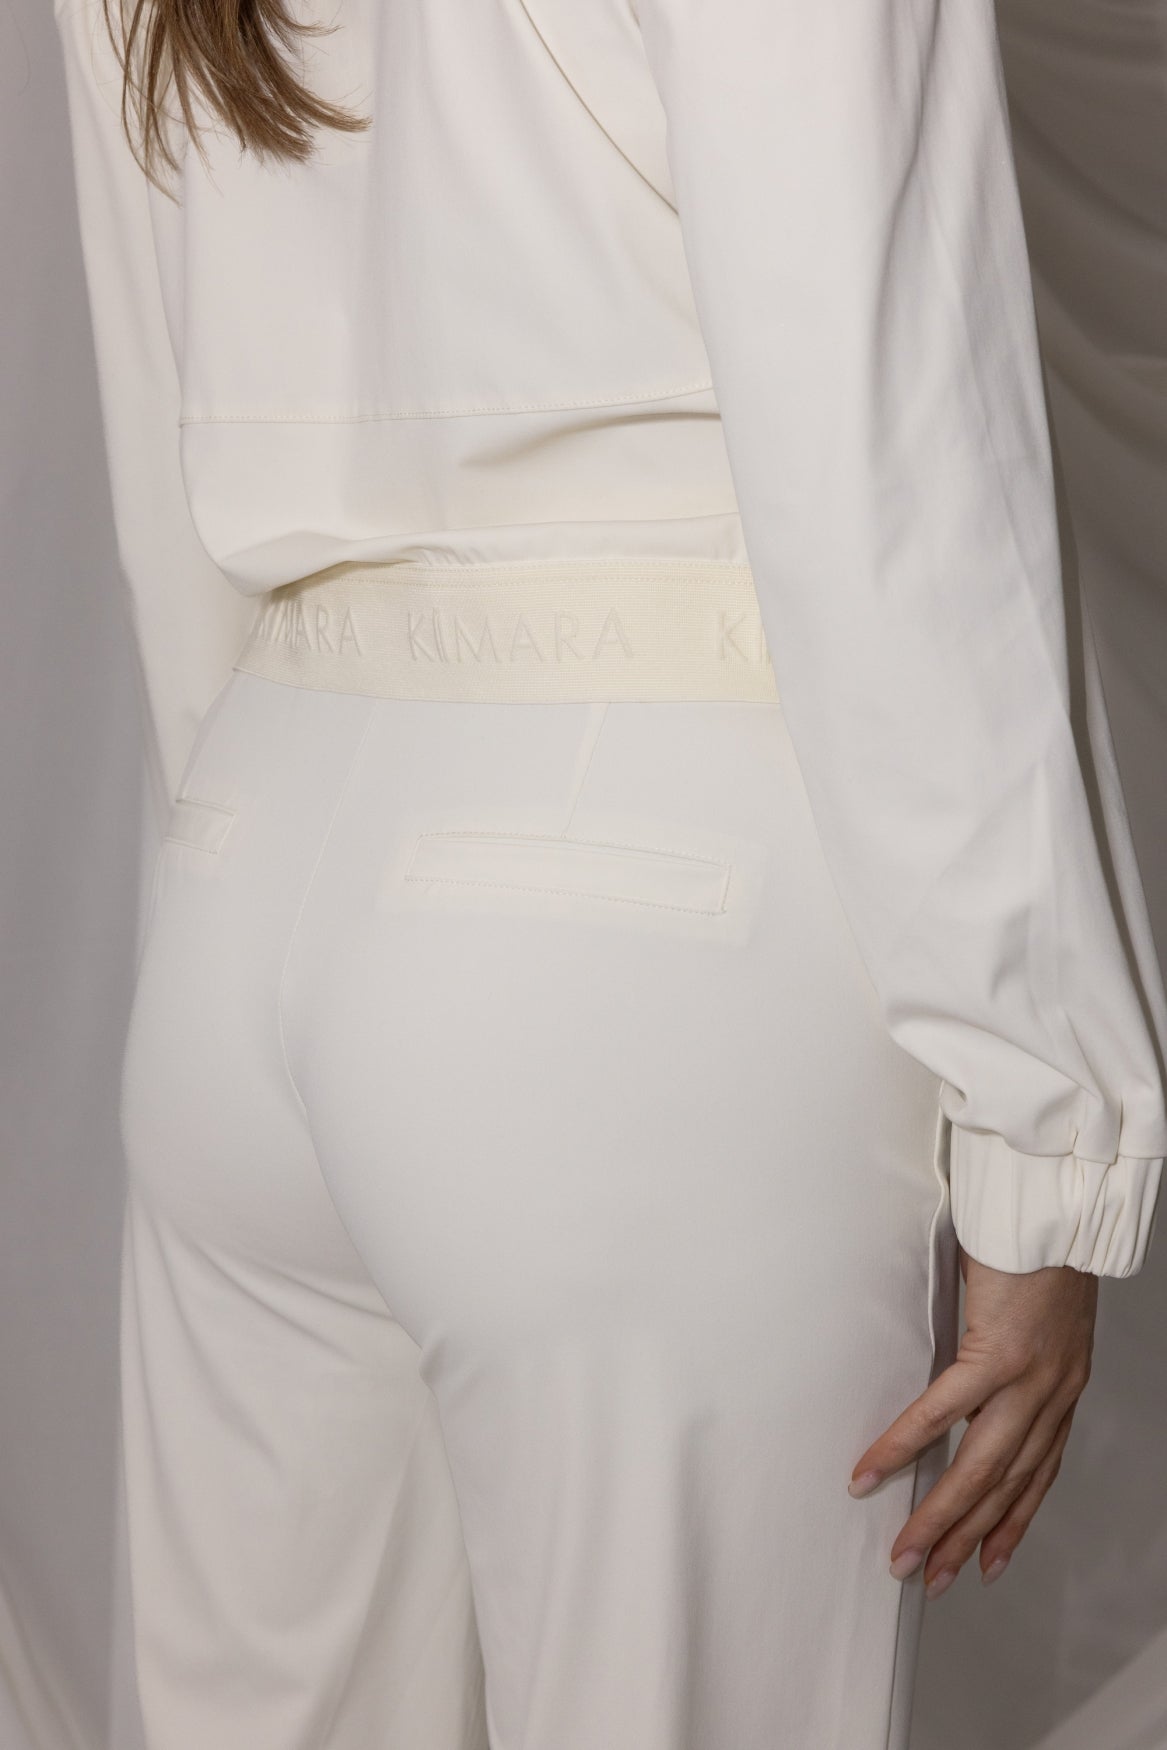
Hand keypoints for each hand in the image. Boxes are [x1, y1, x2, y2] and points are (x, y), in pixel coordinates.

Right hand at [846, 1243, 1097, 1599]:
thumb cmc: (1039, 1249)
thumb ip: (1007, 1352)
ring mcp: (1029, 1380)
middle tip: (932, 1577)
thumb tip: (967, 1370)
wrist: (1058, 1211)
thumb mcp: (1035, 1317)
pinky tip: (873, 1469)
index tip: (990, 1561)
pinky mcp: (998, 1355)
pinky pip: (943, 1413)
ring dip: (938, 1517)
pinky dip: (904, 1445)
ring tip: (905, 1551)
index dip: (1013, 1522)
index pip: (1038, 1474)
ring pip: (979, 1468)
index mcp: (1062, 1388)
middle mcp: (1053, 1394)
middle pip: (1006, 1486)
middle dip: (966, 1538)